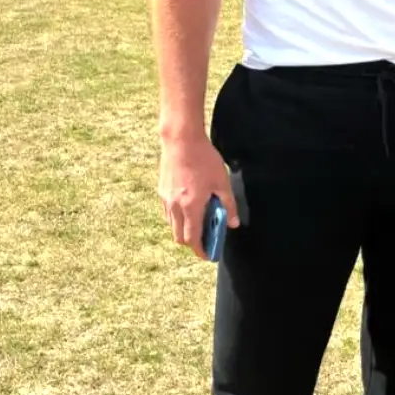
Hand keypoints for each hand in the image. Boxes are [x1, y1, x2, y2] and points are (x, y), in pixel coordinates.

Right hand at [158, 133, 239, 259]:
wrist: (181, 140)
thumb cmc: (204, 159)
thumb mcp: (222, 181)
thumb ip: (228, 205)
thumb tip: (232, 223)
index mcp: (191, 206)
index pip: (193, 239)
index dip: (201, 250)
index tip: (208, 255)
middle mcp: (175, 206)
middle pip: (180, 237)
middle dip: (193, 243)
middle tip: (206, 240)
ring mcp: (165, 199)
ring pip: (172, 226)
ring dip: (184, 230)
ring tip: (199, 223)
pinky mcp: (161, 191)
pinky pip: (167, 213)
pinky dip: (177, 218)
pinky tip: (189, 208)